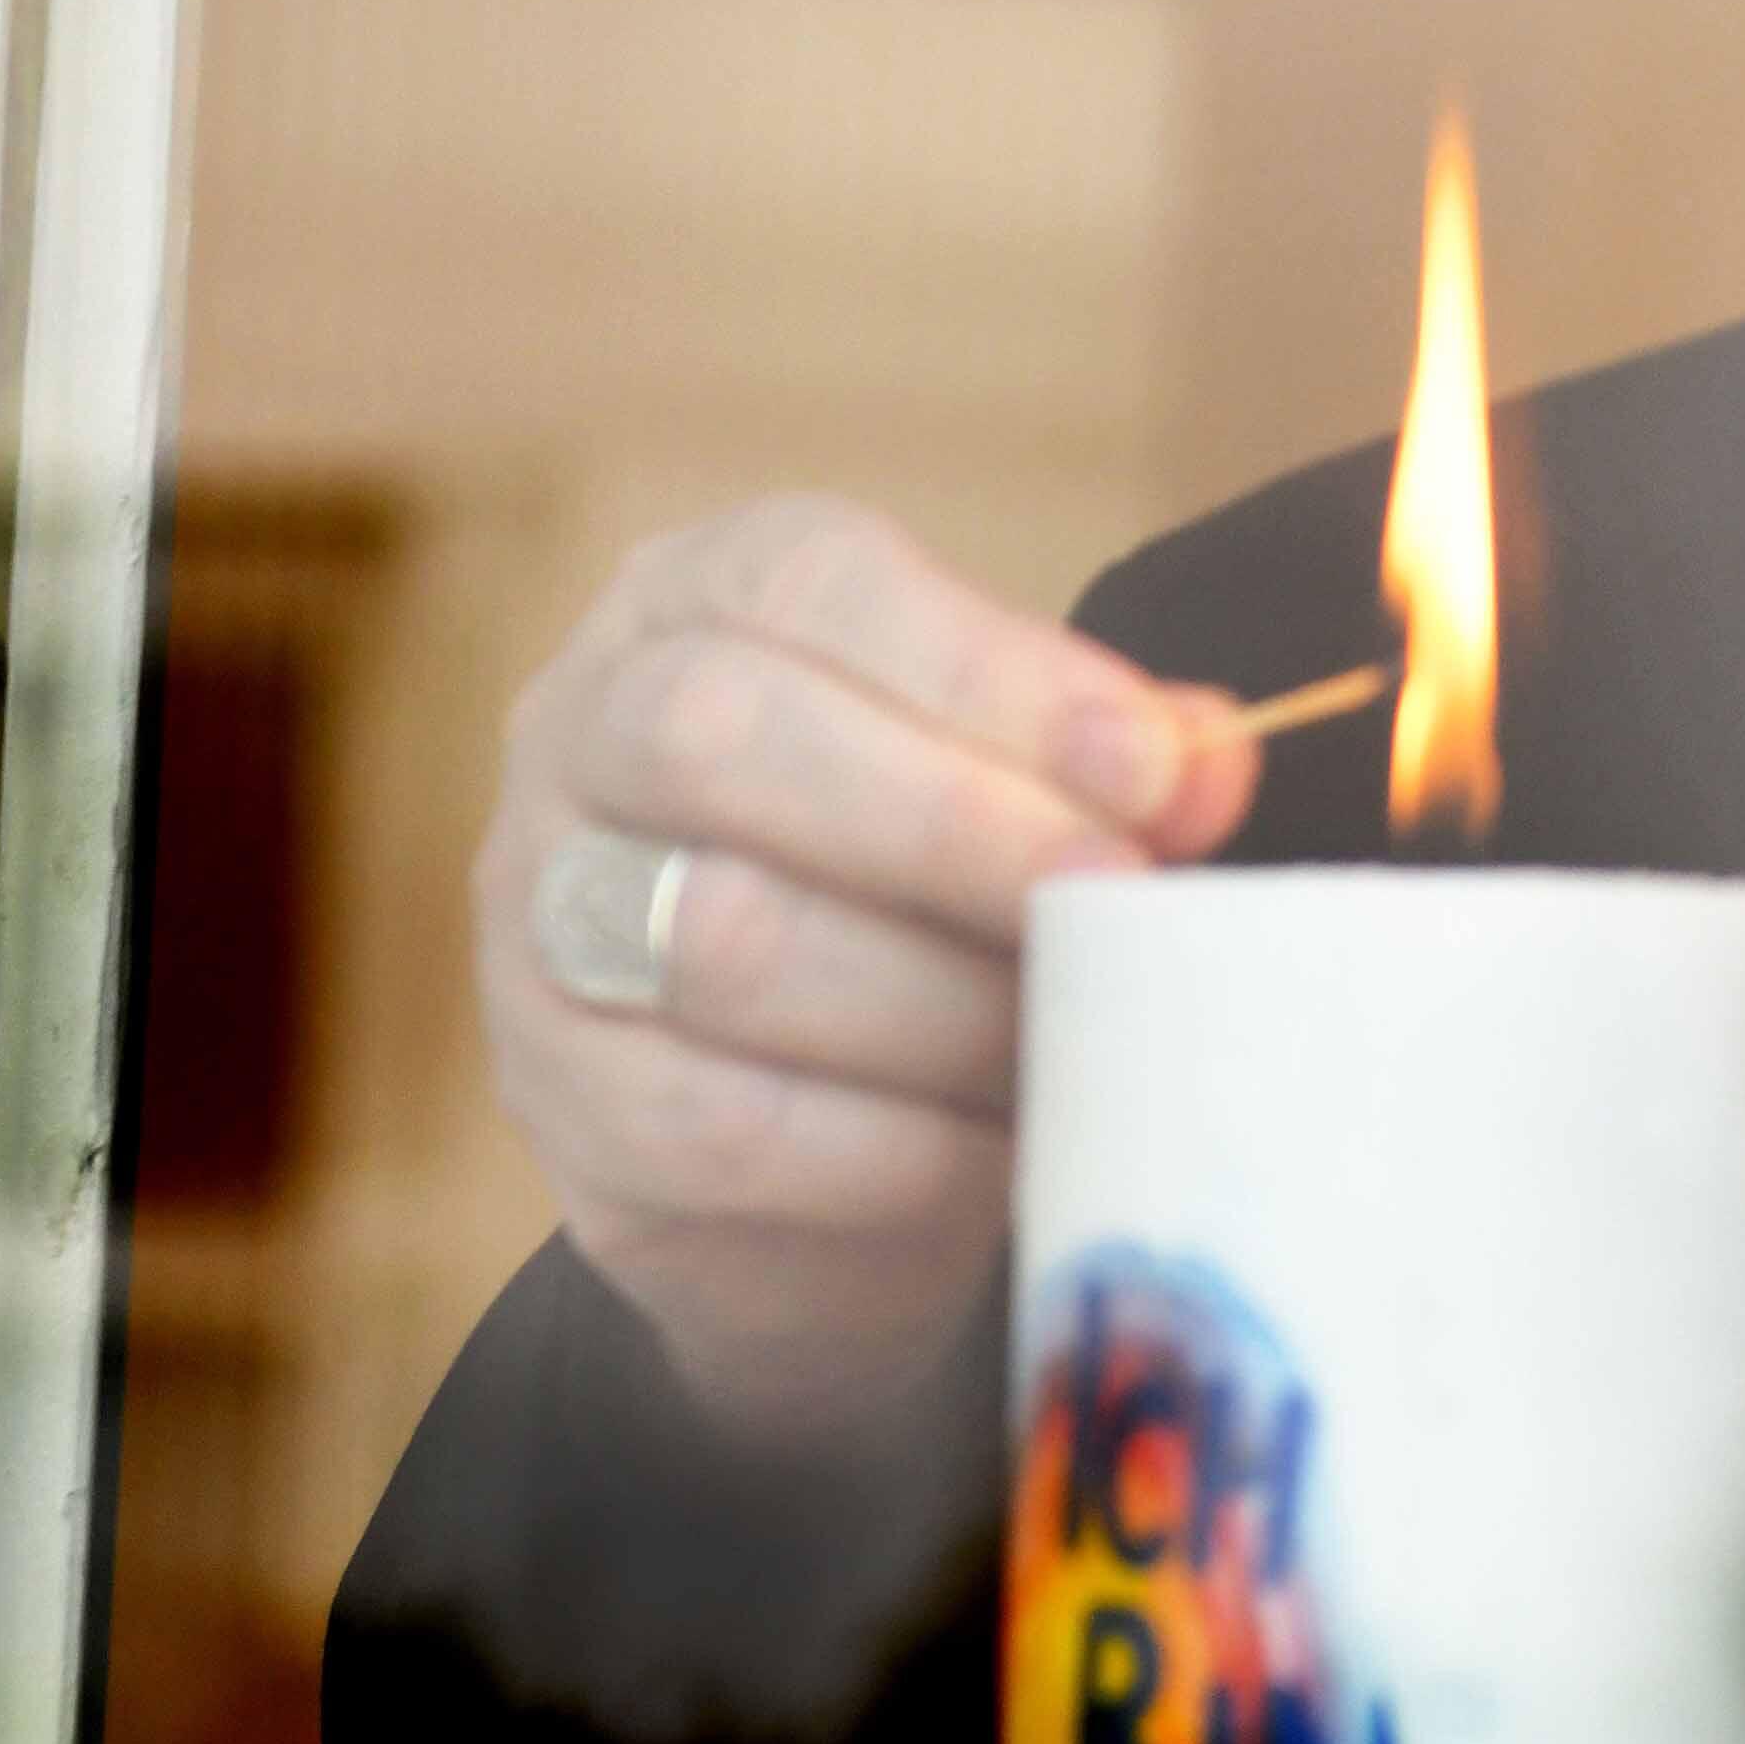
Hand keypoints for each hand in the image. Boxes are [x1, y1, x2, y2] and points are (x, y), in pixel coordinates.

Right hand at [474, 494, 1253, 1427]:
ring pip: (720, 937)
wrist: (804, 1161)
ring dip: (936, 1001)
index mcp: (696, 601)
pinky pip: (717, 1123)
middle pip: (716, 733)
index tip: (1152, 766)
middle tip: (1114, 896)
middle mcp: (580, 733)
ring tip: (1071, 1036)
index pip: (809, 583)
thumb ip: (1109, 767)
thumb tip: (1208, 756)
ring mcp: (536, 920)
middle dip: (946, 820)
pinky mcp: (558, 1103)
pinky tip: (999, 1151)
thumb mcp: (1018, 798)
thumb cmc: (921, 908)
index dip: (988, 670)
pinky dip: (891, 1148)